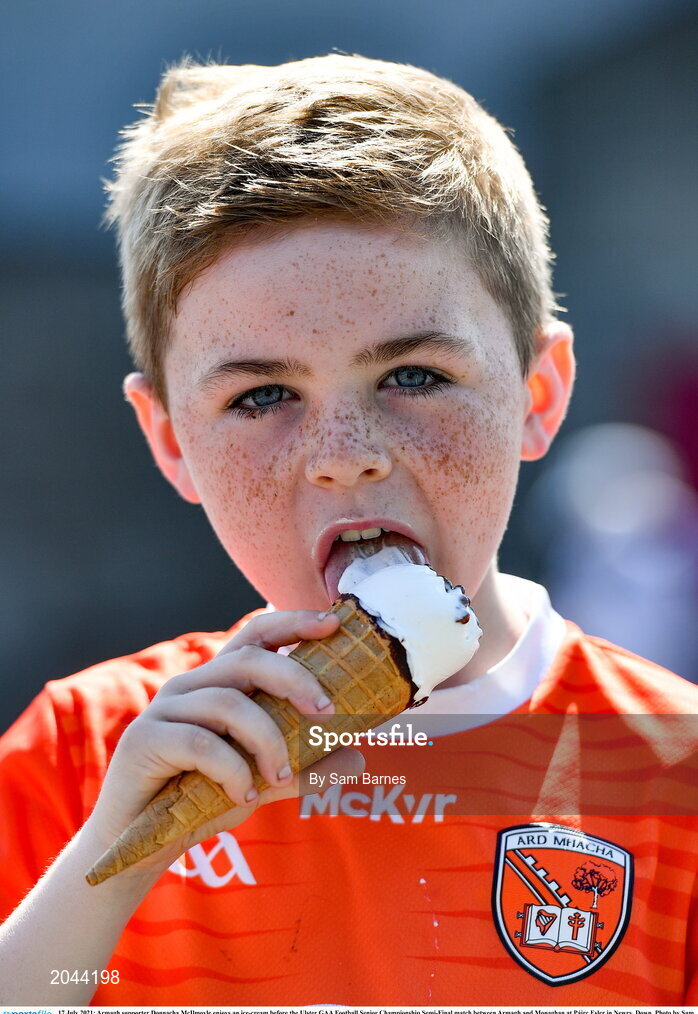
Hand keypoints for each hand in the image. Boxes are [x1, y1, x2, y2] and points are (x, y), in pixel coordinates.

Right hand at [86, 610, 363, 877]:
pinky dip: (234, 772)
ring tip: (279, 779)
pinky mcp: (145, 740)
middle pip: (250, 659)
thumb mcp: (263, 782)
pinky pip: (202, 744)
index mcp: (219, 684)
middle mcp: (192, 685)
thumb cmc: (201, 801)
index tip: (334, 623)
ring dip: (268, 742)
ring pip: (230, 703)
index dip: (294, 622)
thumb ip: (306, 768)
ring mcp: (165, 709)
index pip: (257, 634)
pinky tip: (244, 797)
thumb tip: (359, 759)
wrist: (140, 844)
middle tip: (328, 714)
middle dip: (296, 680)